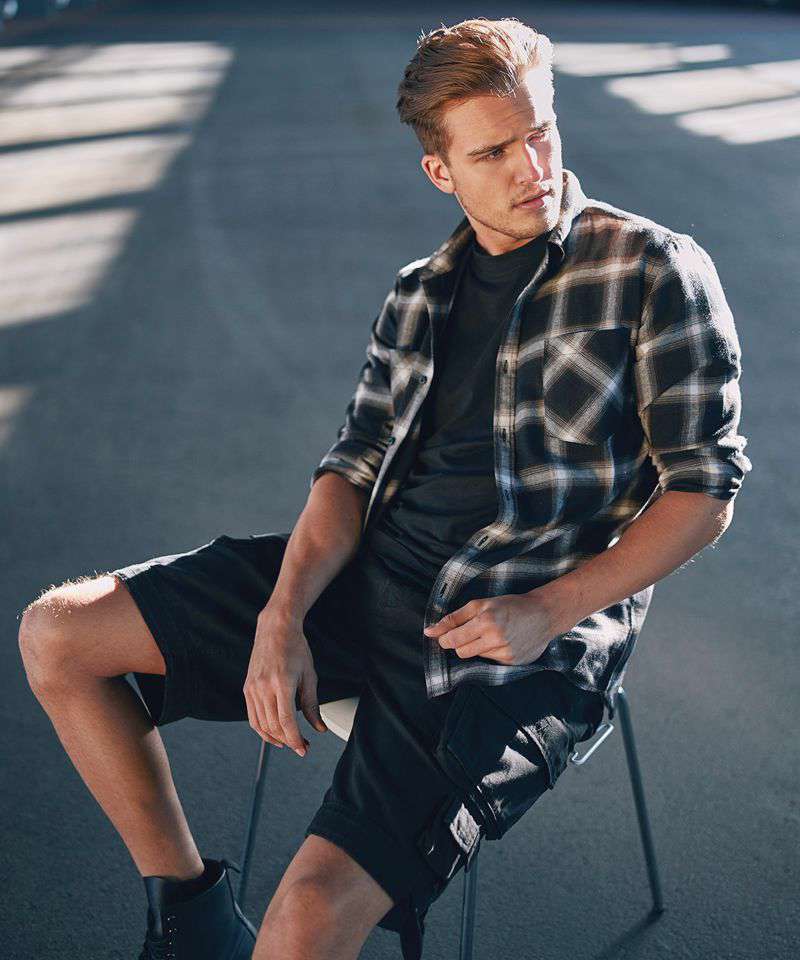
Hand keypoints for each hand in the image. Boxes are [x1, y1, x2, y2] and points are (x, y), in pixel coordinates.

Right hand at [243, 602, 327, 755]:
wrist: (275, 629)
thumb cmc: (295, 648)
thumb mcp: (309, 675)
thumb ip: (312, 704)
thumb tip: (319, 728)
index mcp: (282, 683)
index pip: (286, 721)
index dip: (295, 739)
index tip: (303, 749)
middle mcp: (264, 687)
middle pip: (274, 726)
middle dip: (288, 741)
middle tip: (302, 746)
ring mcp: (253, 688)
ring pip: (261, 725)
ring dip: (275, 738)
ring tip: (290, 741)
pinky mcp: (247, 688)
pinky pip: (252, 716)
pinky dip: (263, 729)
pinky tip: (274, 733)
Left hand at [423, 592, 558, 665]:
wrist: (544, 614)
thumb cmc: (510, 605)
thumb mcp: (480, 604)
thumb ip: (454, 618)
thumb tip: (429, 631)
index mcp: (485, 621)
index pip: (452, 640)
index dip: (446, 638)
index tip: (447, 635)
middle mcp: (495, 639)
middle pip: (461, 652)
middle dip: (461, 643)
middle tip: (471, 632)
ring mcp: (505, 653)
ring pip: (476, 657)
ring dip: (478, 647)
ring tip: (491, 634)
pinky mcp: (512, 663)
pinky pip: (491, 662)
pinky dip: (492, 652)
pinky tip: (504, 641)